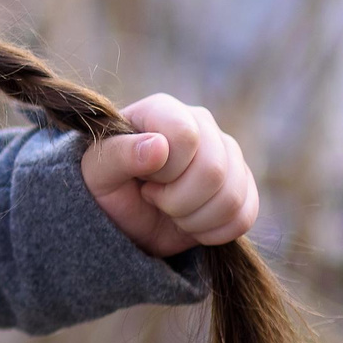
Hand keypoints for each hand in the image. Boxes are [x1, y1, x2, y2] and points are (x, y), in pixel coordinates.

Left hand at [78, 93, 258, 260]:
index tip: (144, 178)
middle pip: (214, 170)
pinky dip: (213, 231)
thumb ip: (118, 155)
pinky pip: (245, 216)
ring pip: (231, 196)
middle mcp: (202, 125)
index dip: (165, 170)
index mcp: (164, 111)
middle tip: (154, 199)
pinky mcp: (242, 184)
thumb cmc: (107, 187)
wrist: (125, 219)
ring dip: (193, 219)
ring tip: (169, 210)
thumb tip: (158, 146)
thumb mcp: (97, 173)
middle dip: (177, 200)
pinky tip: (189, 223)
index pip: (186, 136)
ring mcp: (227, 153)